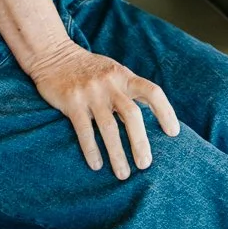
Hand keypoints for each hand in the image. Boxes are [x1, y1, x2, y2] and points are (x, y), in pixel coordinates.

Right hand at [30, 40, 179, 178]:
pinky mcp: (72, 101)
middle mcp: (110, 83)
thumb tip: (151, 116)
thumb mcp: (113, 72)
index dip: (165, 112)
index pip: (152, 92)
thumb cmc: (89, 69)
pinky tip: (96, 166)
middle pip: (132, 114)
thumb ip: (129, 90)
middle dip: (140, 142)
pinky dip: (92, 150)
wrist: (53, 54)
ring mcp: (91, 92)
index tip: (174, 133)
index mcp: (124, 76)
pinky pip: (84, 131)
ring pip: (109, 127)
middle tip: (145, 165)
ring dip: (117, 154)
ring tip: (123, 175)